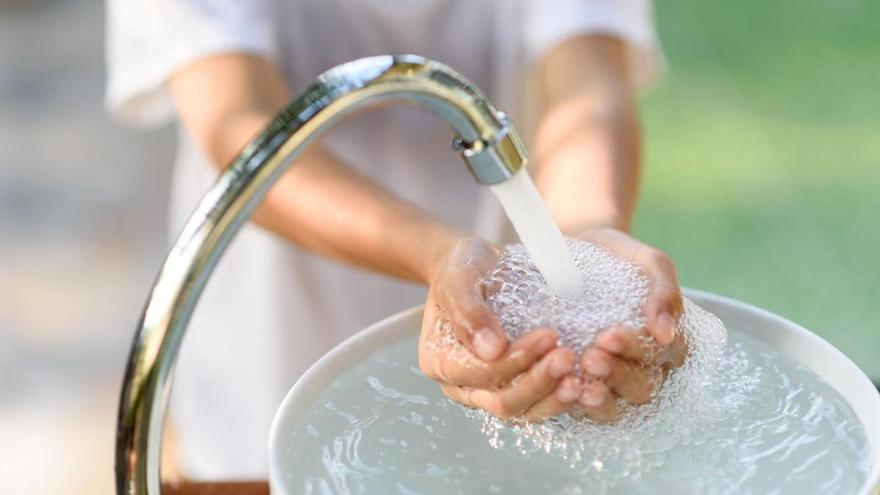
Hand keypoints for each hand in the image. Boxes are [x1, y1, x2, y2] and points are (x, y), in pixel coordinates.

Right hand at [418, 237, 580, 420]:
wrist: (477, 266)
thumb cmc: (462, 268)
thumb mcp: (457, 278)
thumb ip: (468, 312)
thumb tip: (491, 349)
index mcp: (440, 361)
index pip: (480, 374)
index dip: (515, 361)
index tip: (547, 336)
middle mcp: (463, 385)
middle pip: (503, 402)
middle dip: (538, 382)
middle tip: (567, 356)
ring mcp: (490, 391)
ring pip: (525, 410)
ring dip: (554, 397)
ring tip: (582, 379)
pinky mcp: (516, 387)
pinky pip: (540, 403)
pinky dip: (562, 397)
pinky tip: (586, 383)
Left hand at [570, 227, 688, 420]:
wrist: (575, 248)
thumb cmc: (617, 255)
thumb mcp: (647, 261)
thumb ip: (664, 291)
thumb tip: (665, 333)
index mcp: (665, 342)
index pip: (662, 359)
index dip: (637, 351)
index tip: (609, 335)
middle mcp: (643, 367)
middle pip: (642, 388)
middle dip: (617, 375)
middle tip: (590, 356)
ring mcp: (612, 381)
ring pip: (616, 407)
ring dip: (598, 399)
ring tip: (575, 381)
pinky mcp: (582, 386)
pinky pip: (582, 408)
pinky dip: (573, 404)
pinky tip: (560, 390)